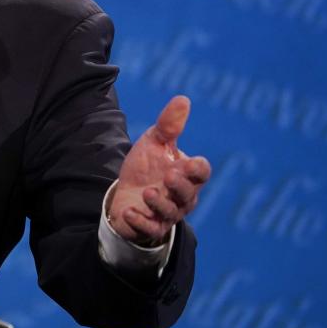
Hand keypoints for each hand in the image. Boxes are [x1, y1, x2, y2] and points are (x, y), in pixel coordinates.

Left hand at [108, 95, 210, 246]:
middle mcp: (182, 196)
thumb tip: (183, 99)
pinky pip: (150, 228)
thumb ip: (169, 125)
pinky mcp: (150, 227)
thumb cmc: (147, 166)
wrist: (125, 191)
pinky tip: (129, 211)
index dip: (198, 169)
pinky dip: (140, 221)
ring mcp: (167, 214)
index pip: (201, 172)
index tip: (189, 163)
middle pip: (189, 194)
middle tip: (168, 176)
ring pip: (171, 212)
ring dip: (159, 203)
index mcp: (187, 174)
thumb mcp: (155, 142)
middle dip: (180, 186)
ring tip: (147, 192)